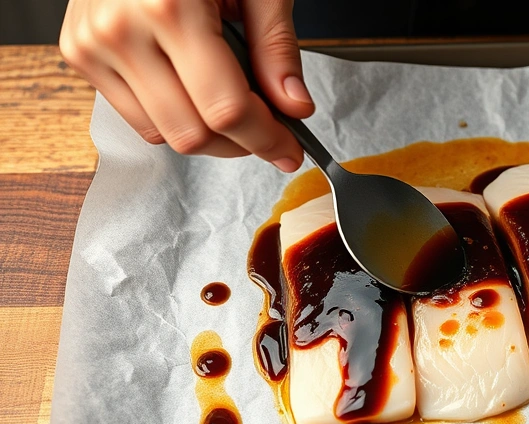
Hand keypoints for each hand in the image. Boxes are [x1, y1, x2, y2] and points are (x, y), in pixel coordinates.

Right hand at [59, 0, 311, 171]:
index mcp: (170, 8)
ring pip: (161, 133)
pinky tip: (196, 92)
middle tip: (271, 134)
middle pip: (192, 132)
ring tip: (235, 109)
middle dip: (241, 144)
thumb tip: (295, 107)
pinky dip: (173, 116)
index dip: (267, 139)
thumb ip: (275, 47)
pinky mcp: (78, 52)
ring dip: (207, 136)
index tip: (291, 149)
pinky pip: (135, 115)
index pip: (225, 109)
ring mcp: (92, 44)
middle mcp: (121, 30)